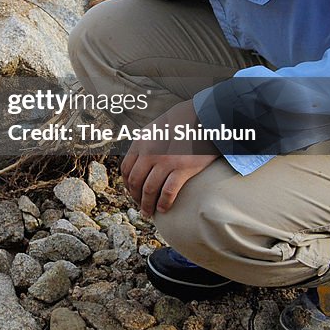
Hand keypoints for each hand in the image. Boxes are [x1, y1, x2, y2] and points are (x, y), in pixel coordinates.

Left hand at [120, 100, 218, 216]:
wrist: (204, 116)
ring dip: (147, 205)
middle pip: (136, 182)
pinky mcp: (183, 168)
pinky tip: (163, 209)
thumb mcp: (154, 129)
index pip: (126, 169)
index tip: (133, 194)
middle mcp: (149, 152)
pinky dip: (164, 203)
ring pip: (149, 189)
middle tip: (141, 208)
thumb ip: (144, 145)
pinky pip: (168, 191)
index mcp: (141, 143)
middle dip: (136, 198)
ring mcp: (165, 161)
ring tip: (149, 213)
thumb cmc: (181, 124)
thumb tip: (138, 163)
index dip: (127, 185)